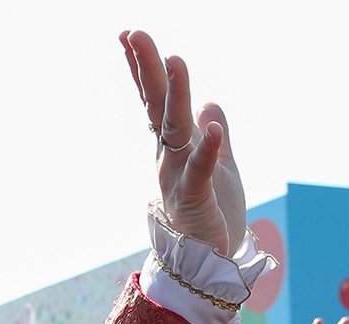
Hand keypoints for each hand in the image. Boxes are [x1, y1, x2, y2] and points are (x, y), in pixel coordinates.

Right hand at [121, 30, 242, 253]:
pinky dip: (206, 150)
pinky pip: (200, 170)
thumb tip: (209, 104)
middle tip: (135, 35)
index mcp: (173, 146)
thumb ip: (213, 134)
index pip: (156, 101)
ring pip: (176, 129)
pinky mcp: (195, 198)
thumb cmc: (211, 213)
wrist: (207, 264)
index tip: (128, 36)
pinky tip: (210, 129)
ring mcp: (179, 176)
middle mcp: (169, 157)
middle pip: (158, 106)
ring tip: (175, 60)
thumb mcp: (220, 166)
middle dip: (147, 69)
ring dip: (176, 94)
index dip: (143, 69)